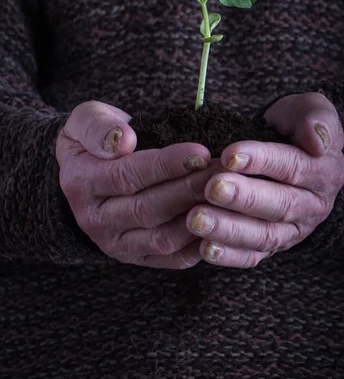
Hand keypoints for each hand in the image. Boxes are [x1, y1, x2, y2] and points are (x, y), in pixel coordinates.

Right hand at [56, 101, 217, 268]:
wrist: (87, 173)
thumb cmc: (97, 139)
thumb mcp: (86, 119)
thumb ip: (99, 126)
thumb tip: (123, 141)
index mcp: (81, 183)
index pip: (128, 176)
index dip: (166, 165)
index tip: (200, 153)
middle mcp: (94, 220)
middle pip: (149, 209)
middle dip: (190, 189)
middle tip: (223, 172)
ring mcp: (116, 244)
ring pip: (164, 238)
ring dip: (200, 216)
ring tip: (227, 192)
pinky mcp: (138, 258)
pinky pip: (173, 259)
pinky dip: (200, 243)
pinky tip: (222, 221)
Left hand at [186, 92, 343, 267]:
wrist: (286, 146)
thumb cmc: (294, 125)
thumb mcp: (309, 108)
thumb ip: (318, 117)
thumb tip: (317, 138)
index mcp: (326, 172)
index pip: (294, 167)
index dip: (262, 161)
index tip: (229, 154)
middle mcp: (314, 206)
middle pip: (280, 205)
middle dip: (243, 198)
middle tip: (211, 188)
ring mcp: (293, 230)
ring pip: (265, 236)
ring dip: (230, 230)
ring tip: (197, 220)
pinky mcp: (272, 246)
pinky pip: (253, 256)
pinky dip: (229, 256)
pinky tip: (204, 248)